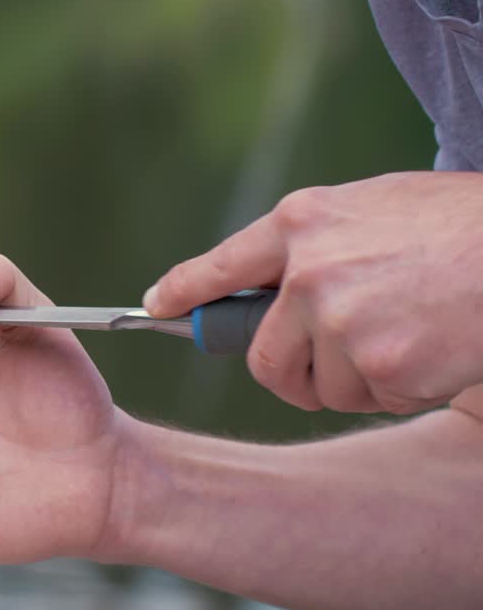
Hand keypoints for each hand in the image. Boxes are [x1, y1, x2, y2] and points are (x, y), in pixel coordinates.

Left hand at [144, 171, 482, 413]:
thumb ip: (314, 244)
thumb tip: (267, 287)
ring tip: (409, 333)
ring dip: (357, 378)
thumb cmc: (459, 225)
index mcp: (302, 222)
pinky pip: (371, 400)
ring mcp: (341, 322)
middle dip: (289, 372)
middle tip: (322, 366)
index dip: (183, 294)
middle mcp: (308, 272)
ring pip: (319, 387)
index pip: (219, 267)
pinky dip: (402, 388)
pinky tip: (434, 348)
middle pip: (261, 357)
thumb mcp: (373, 208)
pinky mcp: (380, 367)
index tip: (156, 308)